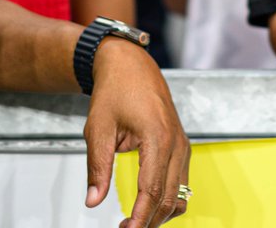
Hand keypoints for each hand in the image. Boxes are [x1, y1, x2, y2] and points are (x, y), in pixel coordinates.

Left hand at [84, 38, 190, 227]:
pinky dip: (167, 199)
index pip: (153, 190)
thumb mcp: (98, 127)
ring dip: (160, 213)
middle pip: (170, 197)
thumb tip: (93, 201)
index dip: (141, 218)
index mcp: (158, 136)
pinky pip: (181, 182)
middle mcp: (176, 141)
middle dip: (149, 220)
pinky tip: (148, 204)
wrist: (130, 63)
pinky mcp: (181, 145)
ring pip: (180, 194)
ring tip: (134, 221)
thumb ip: (97, 166)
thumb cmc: (115, 88)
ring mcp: (182, 143)